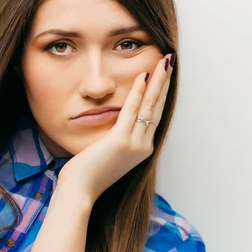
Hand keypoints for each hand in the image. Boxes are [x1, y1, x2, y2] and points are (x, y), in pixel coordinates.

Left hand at [57, 54, 174, 205]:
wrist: (81, 191)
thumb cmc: (89, 173)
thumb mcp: (109, 152)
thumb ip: (118, 136)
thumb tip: (118, 118)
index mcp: (143, 148)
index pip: (155, 114)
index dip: (161, 93)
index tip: (164, 75)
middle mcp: (144, 146)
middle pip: (157, 107)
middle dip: (164, 82)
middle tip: (170, 60)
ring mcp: (135, 144)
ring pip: (149, 106)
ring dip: (157, 81)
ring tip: (164, 62)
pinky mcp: (121, 142)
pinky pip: (132, 111)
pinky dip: (137, 93)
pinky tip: (143, 76)